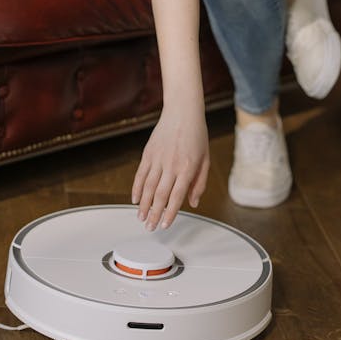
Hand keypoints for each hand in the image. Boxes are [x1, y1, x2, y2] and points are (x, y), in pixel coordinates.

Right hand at [131, 106, 209, 230]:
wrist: (183, 112)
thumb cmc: (197, 135)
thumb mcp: (205, 159)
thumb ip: (199, 183)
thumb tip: (193, 203)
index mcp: (187, 168)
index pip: (176, 197)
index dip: (170, 213)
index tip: (165, 225)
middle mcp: (171, 165)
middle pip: (160, 195)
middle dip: (154, 214)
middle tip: (150, 227)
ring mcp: (158, 159)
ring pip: (148, 187)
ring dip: (143, 205)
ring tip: (141, 217)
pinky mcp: (148, 153)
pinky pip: (140, 174)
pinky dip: (137, 188)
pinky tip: (135, 199)